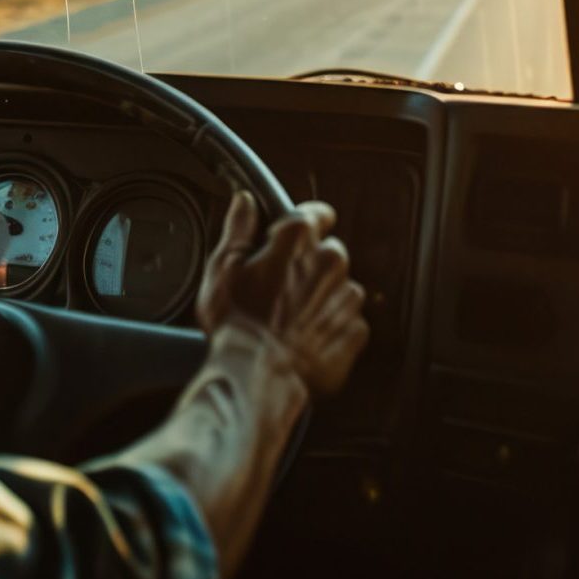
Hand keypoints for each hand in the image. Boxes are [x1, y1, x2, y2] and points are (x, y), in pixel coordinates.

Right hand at [196, 191, 368, 396]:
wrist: (257, 376)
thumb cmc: (236, 323)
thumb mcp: (223, 267)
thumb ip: (238, 228)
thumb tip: (245, 202)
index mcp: (298, 239)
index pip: (317, 213)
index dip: (304, 225)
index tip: (291, 240)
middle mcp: (330, 261)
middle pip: (329, 251)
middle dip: (311, 265)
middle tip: (282, 287)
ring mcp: (346, 296)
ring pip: (340, 286)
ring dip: (322, 296)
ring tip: (292, 318)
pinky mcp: (355, 330)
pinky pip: (348, 319)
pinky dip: (332, 326)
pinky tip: (306, 337)